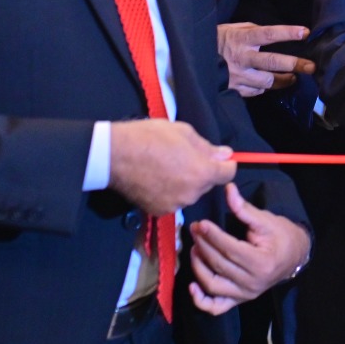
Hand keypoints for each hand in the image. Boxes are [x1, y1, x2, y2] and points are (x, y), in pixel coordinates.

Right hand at [109, 119, 236, 215]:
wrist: (115, 155)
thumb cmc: (151, 137)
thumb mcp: (184, 132)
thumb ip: (208, 147)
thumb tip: (226, 155)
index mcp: (202, 173)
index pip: (228, 173)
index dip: (225, 164)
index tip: (218, 158)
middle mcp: (192, 193)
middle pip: (208, 183)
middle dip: (202, 171)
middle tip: (183, 157)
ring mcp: (175, 205)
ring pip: (190, 192)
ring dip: (186, 183)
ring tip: (167, 167)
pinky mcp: (159, 211)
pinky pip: (173, 200)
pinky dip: (170, 192)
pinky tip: (156, 179)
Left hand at [188, 183, 312, 314]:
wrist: (294, 257)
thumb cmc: (281, 236)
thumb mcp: (265, 220)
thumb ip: (244, 208)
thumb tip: (228, 189)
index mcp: (261, 262)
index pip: (230, 249)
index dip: (213, 236)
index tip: (201, 224)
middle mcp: (252, 282)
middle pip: (219, 265)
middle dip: (203, 246)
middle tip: (195, 230)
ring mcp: (245, 294)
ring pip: (213, 285)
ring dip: (198, 267)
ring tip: (194, 249)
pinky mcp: (239, 300)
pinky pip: (216, 307)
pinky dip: (201, 300)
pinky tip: (192, 286)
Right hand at [218, 22, 311, 96]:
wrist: (193, 61)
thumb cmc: (216, 41)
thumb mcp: (232, 29)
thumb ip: (252, 30)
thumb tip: (273, 34)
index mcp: (241, 38)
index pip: (268, 34)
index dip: (287, 33)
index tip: (305, 32)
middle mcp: (241, 57)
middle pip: (272, 62)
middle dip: (294, 64)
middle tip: (311, 67)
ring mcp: (238, 76)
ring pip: (268, 81)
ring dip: (284, 80)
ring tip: (293, 77)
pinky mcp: (234, 89)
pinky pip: (257, 91)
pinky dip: (265, 87)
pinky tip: (269, 83)